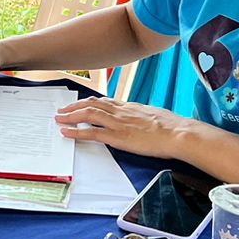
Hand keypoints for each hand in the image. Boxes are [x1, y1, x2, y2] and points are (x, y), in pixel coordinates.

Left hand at [54, 97, 197, 159]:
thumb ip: (144, 115)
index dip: (90, 102)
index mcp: (131, 107)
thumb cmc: (173, 127)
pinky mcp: (118, 137)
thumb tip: (143, 118)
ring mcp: (118, 124)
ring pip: (88, 115)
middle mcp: (121, 112)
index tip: (80, 104)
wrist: (179, 133)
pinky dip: (76, 132)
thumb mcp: (156, 115)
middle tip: (62, 110)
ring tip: (59, 119)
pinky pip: (92, 133)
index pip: (105, 101)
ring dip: (70, 116)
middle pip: (92, 104)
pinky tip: (66, 133)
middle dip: (74, 107)